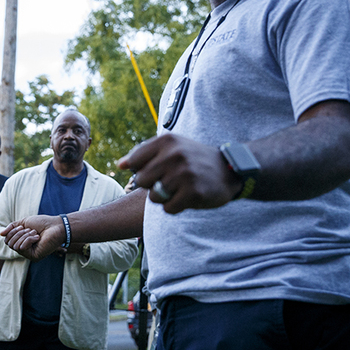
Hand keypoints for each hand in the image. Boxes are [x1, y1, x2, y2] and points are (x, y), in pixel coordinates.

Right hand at [1, 215, 64, 261]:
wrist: (55, 226)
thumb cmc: (42, 223)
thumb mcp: (23, 222)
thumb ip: (12, 228)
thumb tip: (1, 234)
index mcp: (21, 242)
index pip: (7, 240)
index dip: (12, 232)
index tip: (23, 226)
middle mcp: (24, 249)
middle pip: (9, 243)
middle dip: (19, 233)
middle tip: (31, 230)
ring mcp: (29, 254)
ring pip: (15, 245)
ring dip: (25, 235)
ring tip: (36, 234)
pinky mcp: (34, 257)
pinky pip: (22, 248)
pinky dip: (29, 239)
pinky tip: (38, 238)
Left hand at [117, 133, 240, 213]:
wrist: (229, 169)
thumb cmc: (193, 159)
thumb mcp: (172, 147)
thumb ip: (145, 154)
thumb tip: (120, 165)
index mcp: (166, 141)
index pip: (134, 161)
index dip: (142, 171)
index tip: (156, 170)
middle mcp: (174, 154)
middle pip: (142, 181)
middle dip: (153, 185)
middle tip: (169, 182)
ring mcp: (184, 173)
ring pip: (154, 197)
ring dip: (165, 198)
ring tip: (179, 189)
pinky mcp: (193, 192)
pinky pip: (168, 208)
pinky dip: (175, 207)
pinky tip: (187, 197)